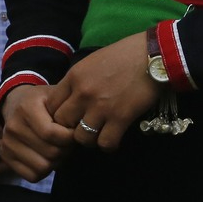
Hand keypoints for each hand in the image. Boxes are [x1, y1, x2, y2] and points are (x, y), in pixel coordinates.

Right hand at [0, 83, 72, 181]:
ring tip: (57, 149)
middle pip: (51, 153)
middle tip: (67, 142)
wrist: (15, 104)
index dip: (71, 137)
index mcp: (26, 109)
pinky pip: (32, 176)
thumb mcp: (57, 97)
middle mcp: (12, 127)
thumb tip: (82, 128)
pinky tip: (45, 157)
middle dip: (66, 150)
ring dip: (56, 162)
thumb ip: (69, 109)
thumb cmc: (42, 102)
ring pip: (43, 167)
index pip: (53, 134)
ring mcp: (6, 143)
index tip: (75, 132)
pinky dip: (44, 171)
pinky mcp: (5, 156)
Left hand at [49, 31, 160, 151]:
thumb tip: (69, 97)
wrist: (152, 55)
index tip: (67, 118)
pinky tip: (112, 140)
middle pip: (61, 123)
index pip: (50, 105)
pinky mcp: (121, 117)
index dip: (56, 115)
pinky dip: (108, 145)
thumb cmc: (123, 55)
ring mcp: (101, 107)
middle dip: (68, 129)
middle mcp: (82, 93)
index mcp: (73, 77)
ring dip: (88, 140)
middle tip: (79, 130)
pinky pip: (105, 142)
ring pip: (81, 137)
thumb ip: (77, 80)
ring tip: (96, 136)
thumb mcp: (91, 62)